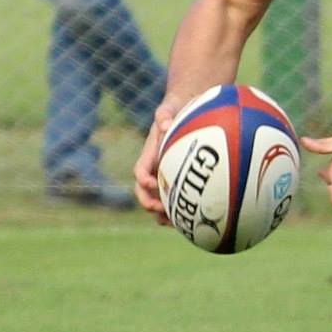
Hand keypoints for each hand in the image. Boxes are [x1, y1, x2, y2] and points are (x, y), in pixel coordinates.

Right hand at [133, 101, 181, 220]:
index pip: (140, 171)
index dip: (143, 180)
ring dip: (162, 214)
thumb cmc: (175, 111)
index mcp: (149, 155)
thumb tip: (164, 122)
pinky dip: (178, 211)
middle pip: (144, 193)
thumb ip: (164, 114)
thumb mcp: (169, 109)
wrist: (183, 111)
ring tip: (176, 223)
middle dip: (150, 203)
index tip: (152, 184)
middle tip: (163, 211)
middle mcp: (154, 169)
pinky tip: (192, 219)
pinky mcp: (176, 181)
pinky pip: (174, 200)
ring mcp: (164, 177)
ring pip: (157, 201)